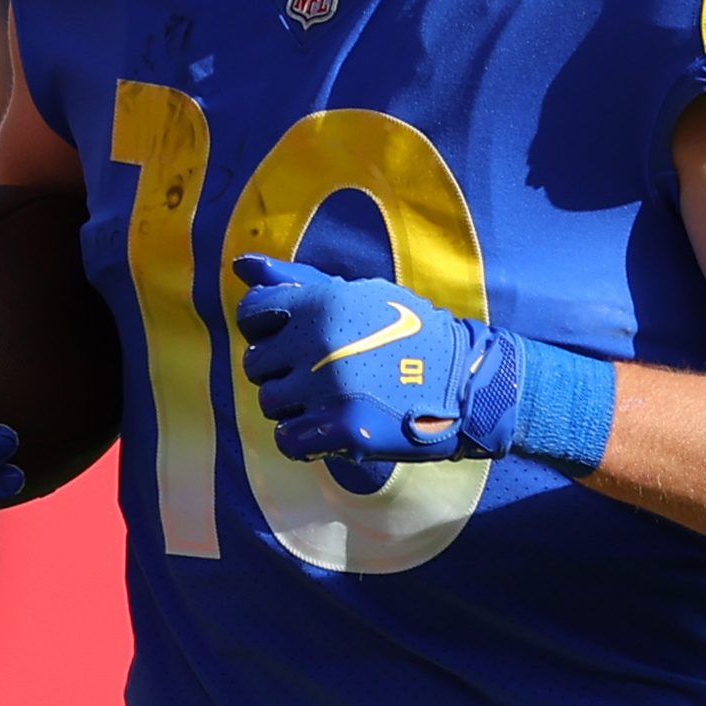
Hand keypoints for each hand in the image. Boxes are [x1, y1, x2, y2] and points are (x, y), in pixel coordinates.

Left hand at [233, 256, 519, 463]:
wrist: (464, 380)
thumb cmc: (408, 332)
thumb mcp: (359, 293)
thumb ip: (298, 281)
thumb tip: (242, 264)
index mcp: (320, 303)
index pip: (252, 314)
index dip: (268, 331)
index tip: (297, 342)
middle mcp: (317, 340)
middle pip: (257, 366)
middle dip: (284, 373)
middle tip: (323, 375)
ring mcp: (328, 385)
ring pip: (271, 404)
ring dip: (296, 407)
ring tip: (335, 400)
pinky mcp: (342, 427)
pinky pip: (288, 441)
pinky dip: (305, 441)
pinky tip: (332, 428)